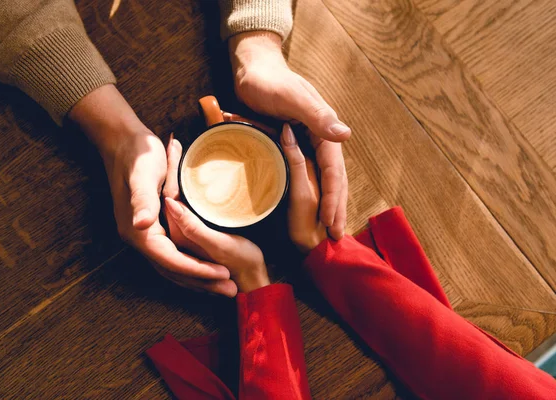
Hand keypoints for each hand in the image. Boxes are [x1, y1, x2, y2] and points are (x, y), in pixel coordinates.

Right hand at [68, 84, 235, 295]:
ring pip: (173, 267)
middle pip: (174, 271)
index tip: (223, 274)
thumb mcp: (142, 173)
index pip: (172, 260)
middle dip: (202, 282)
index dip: (198, 270)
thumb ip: (143, 201)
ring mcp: (143, 235)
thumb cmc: (138, 153)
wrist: (121, 140)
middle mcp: (139, 238)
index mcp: (138, 230)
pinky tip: (206, 267)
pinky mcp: (150, 229)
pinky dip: (189, 266)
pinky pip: (171, 256)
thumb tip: (143, 226)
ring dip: (198, 279)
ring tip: (224, 285)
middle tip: (231, 290)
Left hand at [163, 136, 269, 292]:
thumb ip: (192, 226)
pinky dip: (185, 187)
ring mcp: (188, 234)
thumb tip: (170, 202)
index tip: (173, 146)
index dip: (170, 169)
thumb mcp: (219, 243)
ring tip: (178, 150)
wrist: (257, 280)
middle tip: (173, 142)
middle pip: (170, 194)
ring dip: (177, 174)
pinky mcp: (199, 234)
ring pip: (177, 198)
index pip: (169, 196)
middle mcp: (179, 234)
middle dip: (171, 167)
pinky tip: (190, 176)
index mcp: (179, 236)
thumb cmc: (241, 262)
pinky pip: (186, 206)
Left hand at [229, 31, 348, 238]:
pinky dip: (312, 191)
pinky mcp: (294, 142)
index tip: (331, 224)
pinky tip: (309, 206)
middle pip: (333, 178)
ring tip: (328, 229)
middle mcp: (321, 136)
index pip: (334, 171)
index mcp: (325, 129)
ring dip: (328, 204)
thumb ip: (318, 116)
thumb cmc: (269, 81)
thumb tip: (346, 136)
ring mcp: (308, 140)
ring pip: (322, 178)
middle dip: (337, 208)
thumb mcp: (292, 97)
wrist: (252, 67)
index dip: (334, 199)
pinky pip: (307, 172)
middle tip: (336, 237)